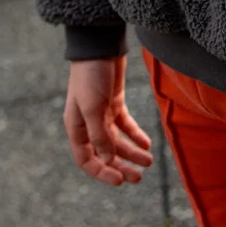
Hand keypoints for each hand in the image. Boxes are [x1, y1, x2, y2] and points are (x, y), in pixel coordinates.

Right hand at [63, 57, 153, 185]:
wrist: (100, 46)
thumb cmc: (91, 76)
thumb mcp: (94, 108)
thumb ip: (100, 135)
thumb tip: (108, 160)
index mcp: (76, 127)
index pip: (86, 159)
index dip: (101, 172)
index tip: (120, 181)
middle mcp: (87, 123)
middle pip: (104, 153)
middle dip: (121, 166)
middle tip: (139, 177)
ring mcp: (101, 113)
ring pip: (117, 141)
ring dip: (132, 152)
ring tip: (149, 161)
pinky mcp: (114, 103)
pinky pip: (125, 125)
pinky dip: (135, 135)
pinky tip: (147, 144)